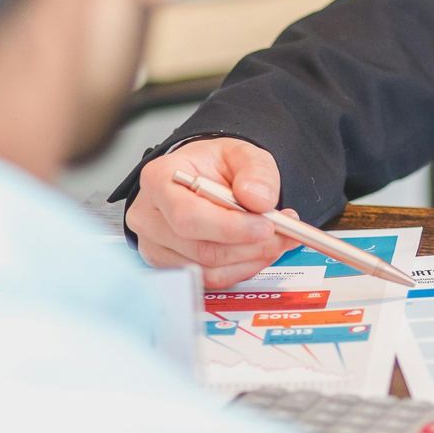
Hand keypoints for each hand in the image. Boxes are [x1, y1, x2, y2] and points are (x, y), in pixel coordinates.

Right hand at [126, 137, 300, 288]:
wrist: (201, 176)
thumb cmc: (213, 165)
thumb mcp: (241, 153)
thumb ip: (255, 171)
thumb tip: (259, 199)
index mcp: (159, 179)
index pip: (188, 216)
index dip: (230, 227)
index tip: (266, 226)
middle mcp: (149, 216)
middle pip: (199, 247)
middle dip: (249, 245)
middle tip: (283, 233)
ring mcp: (155, 245)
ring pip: (207, 268)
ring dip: (251, 258)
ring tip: (278, 239)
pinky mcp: (171, 265)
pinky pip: (209, 279)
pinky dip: (242, 268)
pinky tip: (259, 250)